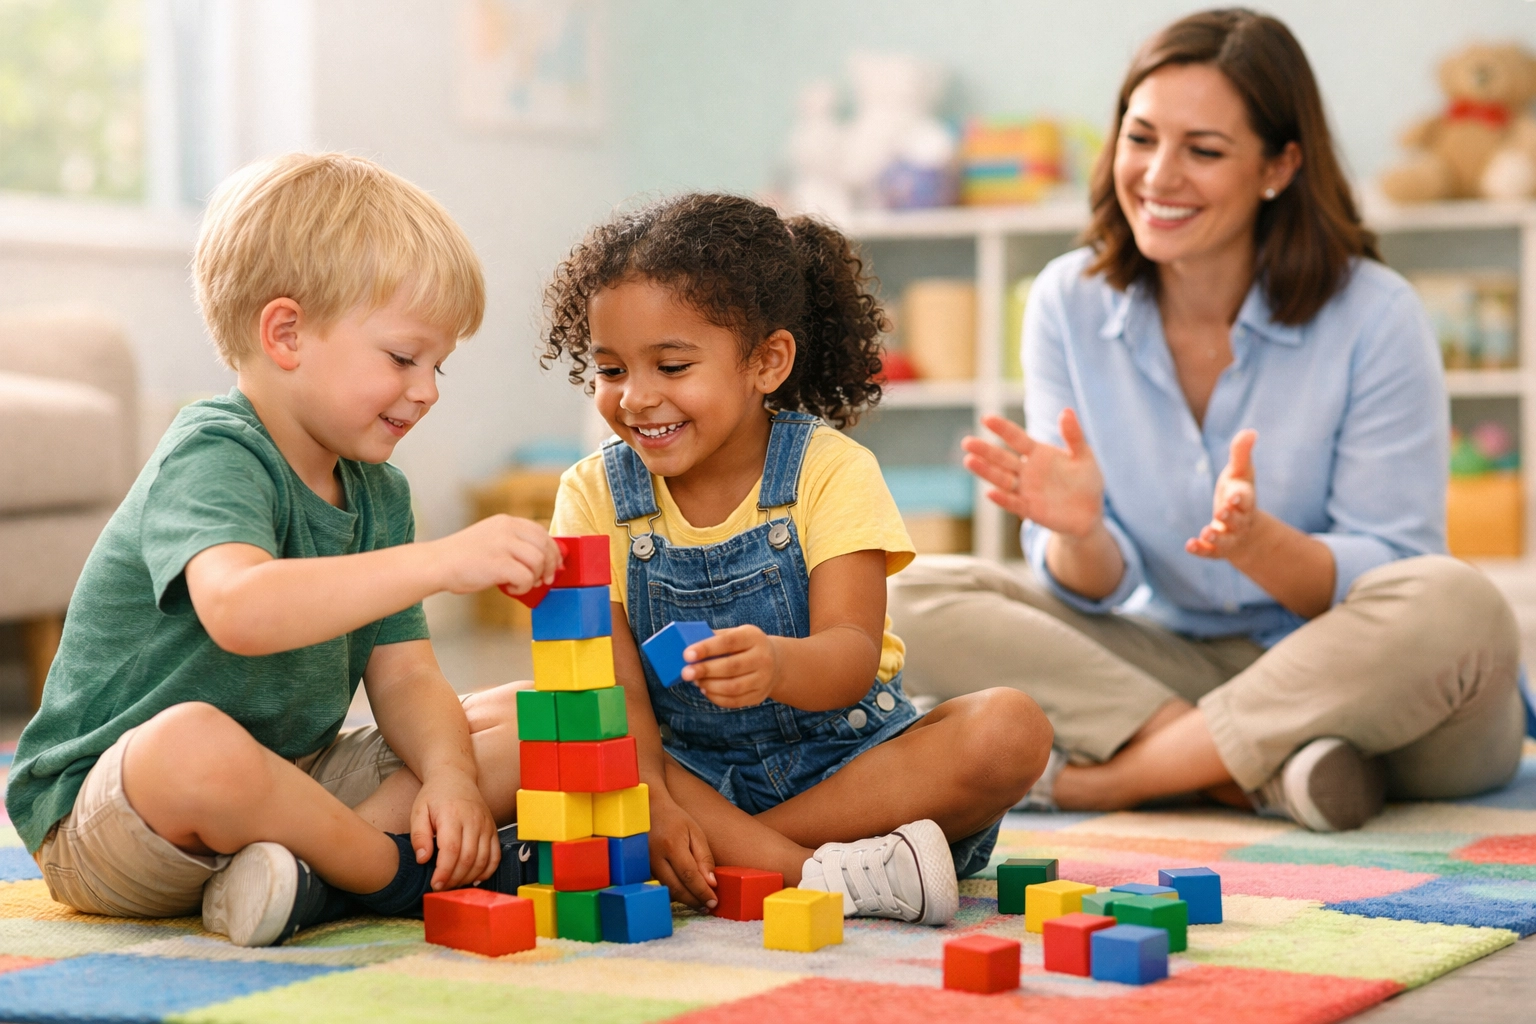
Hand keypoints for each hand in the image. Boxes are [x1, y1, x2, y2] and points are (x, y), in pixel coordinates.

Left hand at [410, 770, 499, 889]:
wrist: (455, 776)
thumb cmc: (434, 795)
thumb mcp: (418, 812)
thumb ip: (419, 836)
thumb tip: (423, 859)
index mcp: (452, 816)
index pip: (451, 850)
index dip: (444, 872)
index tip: (435, 885)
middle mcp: (473, 820)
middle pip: (468, 858)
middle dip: (454, 879)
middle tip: (441, 887)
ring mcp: (486, 825)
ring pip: (483, 859)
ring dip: (469, 877)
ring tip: (454, 883)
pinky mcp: (493, 829)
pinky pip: (495, 855)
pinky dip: (487, 870)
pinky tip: (474, 878)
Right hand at [431, 515, 560, 595]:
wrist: (436, 564)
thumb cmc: (463, 557)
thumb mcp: (491, 539)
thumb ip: (514, 543)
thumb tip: (543, 559)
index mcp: (506, 521)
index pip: (542, 532)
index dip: (553, 550)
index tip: (554, 565)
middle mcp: (507, 529)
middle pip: (545, 545)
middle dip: (549, 566)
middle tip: (543, 580)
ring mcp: (502, 545)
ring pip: (538, 561)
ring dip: (534, 578)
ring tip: (520, 584)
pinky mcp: (498, 563)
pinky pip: (525, 577)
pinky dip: (522, 587)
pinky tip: (510, 588)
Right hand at [648, 793, 716, 909]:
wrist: (649, 809)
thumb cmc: (675, 820)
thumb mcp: (695, 833)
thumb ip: (704, 858)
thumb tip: (711, 883)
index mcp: (672, 845)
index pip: (689, 875)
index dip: (702, 892)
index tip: (714, 902)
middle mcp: (656, 857)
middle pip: (676, 888)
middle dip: (694, 900)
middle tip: (708, 907)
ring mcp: (646, 864)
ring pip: (667, 890)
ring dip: (684, 900)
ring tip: (699, 903)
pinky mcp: (642, 869)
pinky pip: (659, 886)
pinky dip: (673, 893)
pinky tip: (684, 894)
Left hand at [681, 624, 777, 707]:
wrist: (775, 663)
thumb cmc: (744, 646)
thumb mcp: (735, 634)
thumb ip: (714, 638)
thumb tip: (687, 646)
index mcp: (753, 637)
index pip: (729, 642)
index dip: (707, 648)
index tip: (687, 655)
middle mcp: (763, 658)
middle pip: (731, 667)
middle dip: (705, 670)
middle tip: (686, 673)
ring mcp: (763, 679)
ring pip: (733, 687)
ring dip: (710, 686)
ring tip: (696, 681)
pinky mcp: (759, 696)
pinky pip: (735, 701)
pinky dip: (717, 697)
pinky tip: (706, 690)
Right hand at [962, 411, 1103, 537]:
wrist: (1089, 514)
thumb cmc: (1086, 482)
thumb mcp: (1084, 456)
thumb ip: (1074, 435)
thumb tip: (1066, 411)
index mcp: (1038, 454)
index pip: (1016, 438)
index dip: (1002, 429)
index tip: (986, 418)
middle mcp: (1027, 471)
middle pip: (1002, 458)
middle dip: (985, 451)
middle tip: (967, 442)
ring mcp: (1026, 490)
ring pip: (1002, 479)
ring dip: (986, 471)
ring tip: (969, 461)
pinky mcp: (1030, 510)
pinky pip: (1013, 503)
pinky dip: (1002, 499)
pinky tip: (990, 492)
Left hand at [1186, 429, 1259, 560]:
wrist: (1243, 527)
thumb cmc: (1238, 493)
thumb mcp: (1240, 473)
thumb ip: (1242, 454)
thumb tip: (1250, 431)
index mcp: (1245, 501)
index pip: (1246, 500)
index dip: (1241, 498)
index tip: (1234, 495)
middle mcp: (1240, 521)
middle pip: (1237, 521)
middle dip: (1230, 517)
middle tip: (1221, 512)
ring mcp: (1230, 537)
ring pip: (1225, 540)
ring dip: (1216, 537)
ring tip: (1206, 532)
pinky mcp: (1217, 549)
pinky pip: (1210, 552)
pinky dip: (1201, 549)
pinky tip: (1189, 545)